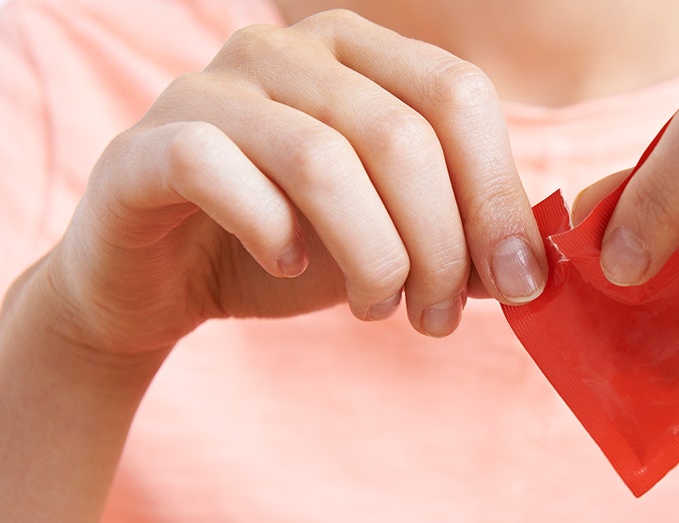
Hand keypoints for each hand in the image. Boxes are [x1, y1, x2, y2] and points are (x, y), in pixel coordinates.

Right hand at [45, 9, 545, 355]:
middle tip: (438, 317)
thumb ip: (458, 237)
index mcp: (359, 54)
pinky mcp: (148, 143)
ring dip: (371, 255)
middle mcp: (286, 50)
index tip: (519, 282)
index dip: (498, 194)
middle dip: (440, 244)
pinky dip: (272, 234)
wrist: (161, 277)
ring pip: (323, 159)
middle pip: (402, 136)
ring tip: (378, 309)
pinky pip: (222, 173)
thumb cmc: (289, 247)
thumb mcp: (391, 239)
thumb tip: (529, 265)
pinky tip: (289, 267)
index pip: (459, 95)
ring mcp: (211, 87)